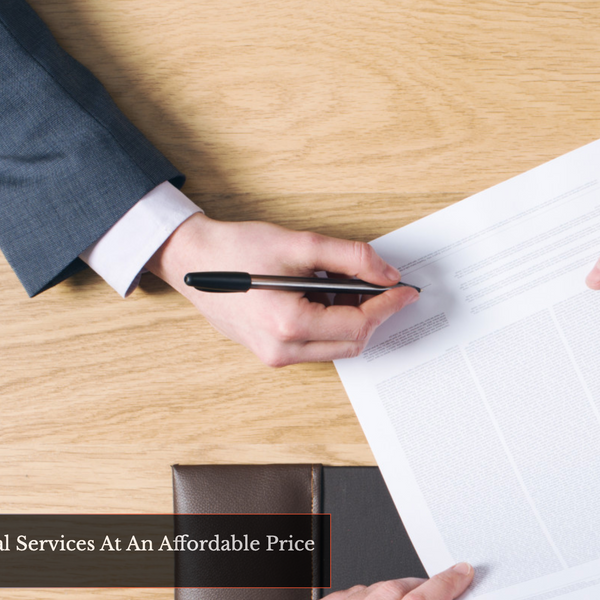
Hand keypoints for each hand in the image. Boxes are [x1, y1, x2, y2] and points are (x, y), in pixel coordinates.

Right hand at [148, 213, 418, 366]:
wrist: (193, 259)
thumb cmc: (237, 250)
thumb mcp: (300, 244)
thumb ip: (350, 257)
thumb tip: (387, 274)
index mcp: (289, 325)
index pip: (358, 325)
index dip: (387, 306)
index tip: (406, 290)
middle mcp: (281, 350)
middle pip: (351, 343)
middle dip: (373, 315)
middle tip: (384, 286)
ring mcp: (273, 355)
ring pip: (335, 348)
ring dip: (351, 319)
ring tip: (345, 285)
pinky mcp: (269, 352)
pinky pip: (315, 345)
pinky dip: (330, 324)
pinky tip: (323, 295)